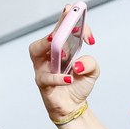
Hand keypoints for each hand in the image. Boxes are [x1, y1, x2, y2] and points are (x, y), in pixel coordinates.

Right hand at [29, 5, 96, 121]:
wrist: (73, 106)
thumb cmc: (78, 85)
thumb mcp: (93, 72)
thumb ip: (91, 63)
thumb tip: (78, 63)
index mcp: (60, 47)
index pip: (62, 28)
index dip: (70, 22)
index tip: (81, 24)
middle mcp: (48, 54)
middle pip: (47, 36)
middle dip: (58, 28)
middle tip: (69, 25)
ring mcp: (43, 67)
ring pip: (36, 51)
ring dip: (47, 45)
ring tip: (58, 43)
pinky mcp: (42, 83)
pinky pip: (46, 77)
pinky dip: (58, 77)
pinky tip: (70, 78)